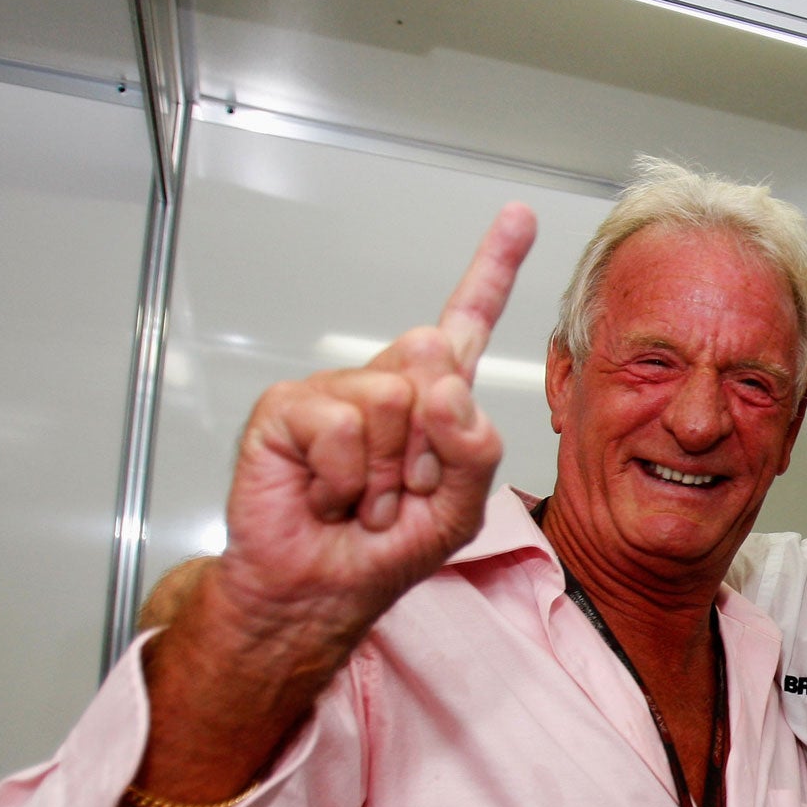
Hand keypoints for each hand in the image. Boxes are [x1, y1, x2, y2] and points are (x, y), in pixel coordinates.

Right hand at [213, 202, 537, 643]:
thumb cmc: (384, 549)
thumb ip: (473, 450)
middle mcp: (385, 382)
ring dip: (387, 476)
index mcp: (433, 398)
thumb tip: (445, 387)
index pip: (467, 321)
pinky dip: (347, 480)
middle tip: (401, 491)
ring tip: (362, 498)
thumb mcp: (459, 508)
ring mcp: (336, 392)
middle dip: (431, 450)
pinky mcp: (289, 408)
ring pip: (392, 405)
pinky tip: (327, 495)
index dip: (493, 268)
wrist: (319, 590)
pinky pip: (344, 429)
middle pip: (437, 369)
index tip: (518, 216)